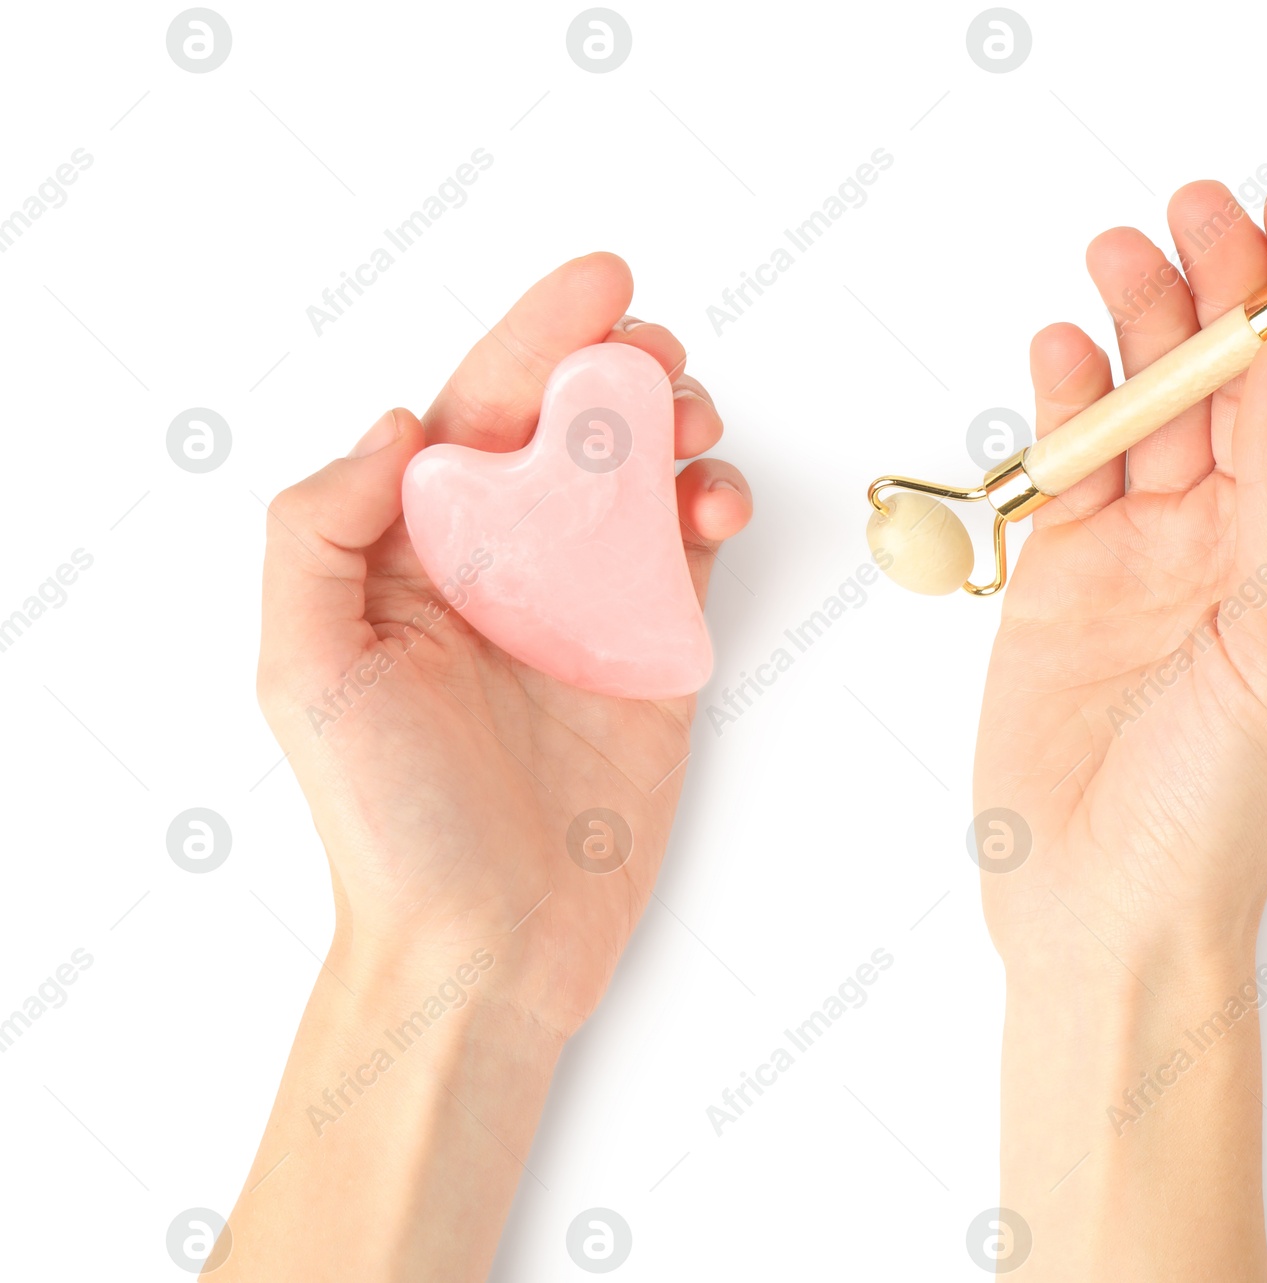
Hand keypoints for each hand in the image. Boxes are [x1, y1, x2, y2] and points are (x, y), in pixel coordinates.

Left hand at [255, 252, 751, 1037]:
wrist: (486, 946)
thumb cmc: (388, 823)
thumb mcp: (305, 672)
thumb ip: (319, 531)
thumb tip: (399, 426)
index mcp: (415, 550)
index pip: (479, 410)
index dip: (536, 334)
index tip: (600, 284)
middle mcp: (502, 561)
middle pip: (569, 424)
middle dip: (617, 366)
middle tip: (659, 359)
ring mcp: (584, 602)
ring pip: (640, 473)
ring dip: (677, 425)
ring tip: (696, 425)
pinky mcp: (654, 649)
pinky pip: (689, 550)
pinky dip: (713, 508)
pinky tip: (715, 507)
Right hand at [975, 181, 1266, 966]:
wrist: (1095, 901)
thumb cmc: (1215, 808)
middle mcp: (1248, 543)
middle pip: (1244, 385)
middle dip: (1229, 294)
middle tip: (1201, 213)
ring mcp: (1153, 550)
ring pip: (1154, 408)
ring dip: (1140, 329)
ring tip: (1121, 257)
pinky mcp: (1067, 567)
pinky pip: (1072, 460)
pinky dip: (1063, 401)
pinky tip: (1059, 350)